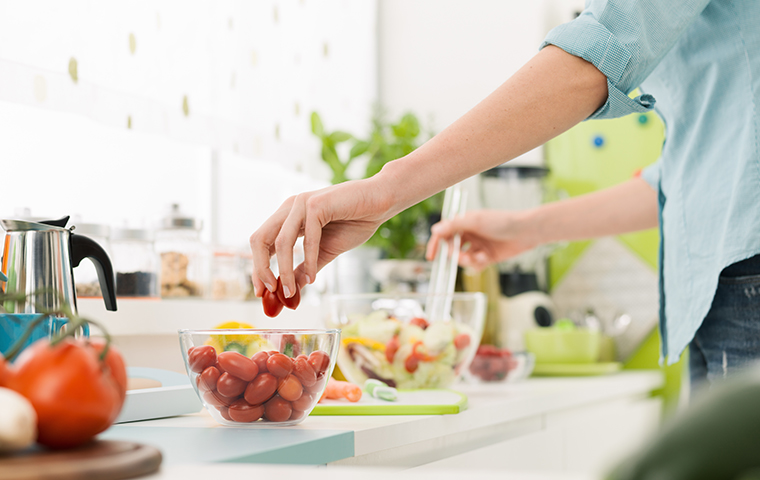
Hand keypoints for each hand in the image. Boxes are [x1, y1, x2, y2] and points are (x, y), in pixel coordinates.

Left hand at [249, 177, 392, 298]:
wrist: (381, 202)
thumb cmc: (356, 221)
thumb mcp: (326, 251)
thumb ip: (306, 268)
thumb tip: (291, 290)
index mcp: (288, 216)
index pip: (261, 242)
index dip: (258, 268)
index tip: (262, 292)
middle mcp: (290, 207)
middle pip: (260, 240)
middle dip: (261, 269)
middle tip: (269, 292)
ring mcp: (301, 203)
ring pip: (281, 242)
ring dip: (284, 271)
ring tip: (290, 292)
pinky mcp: (316, 204)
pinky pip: (307, 239)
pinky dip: (309, 262)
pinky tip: (314, 278)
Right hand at [425, 209, 539, 270]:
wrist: (525, 232)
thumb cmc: (502, 221)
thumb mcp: (475, 221)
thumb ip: (453, 226)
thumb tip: (435, 230)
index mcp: (463, 222)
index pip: (443, 233)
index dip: (435, 244)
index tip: (431, 256)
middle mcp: (468, 234)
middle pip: (451, 249)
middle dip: (455, 255)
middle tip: (462, 256)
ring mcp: (477, 246)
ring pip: (462, 259)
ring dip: (468, 260)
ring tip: (479, 257)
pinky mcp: (486, 256)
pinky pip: (474, 265)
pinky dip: (478, 263)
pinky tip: (487, 258)